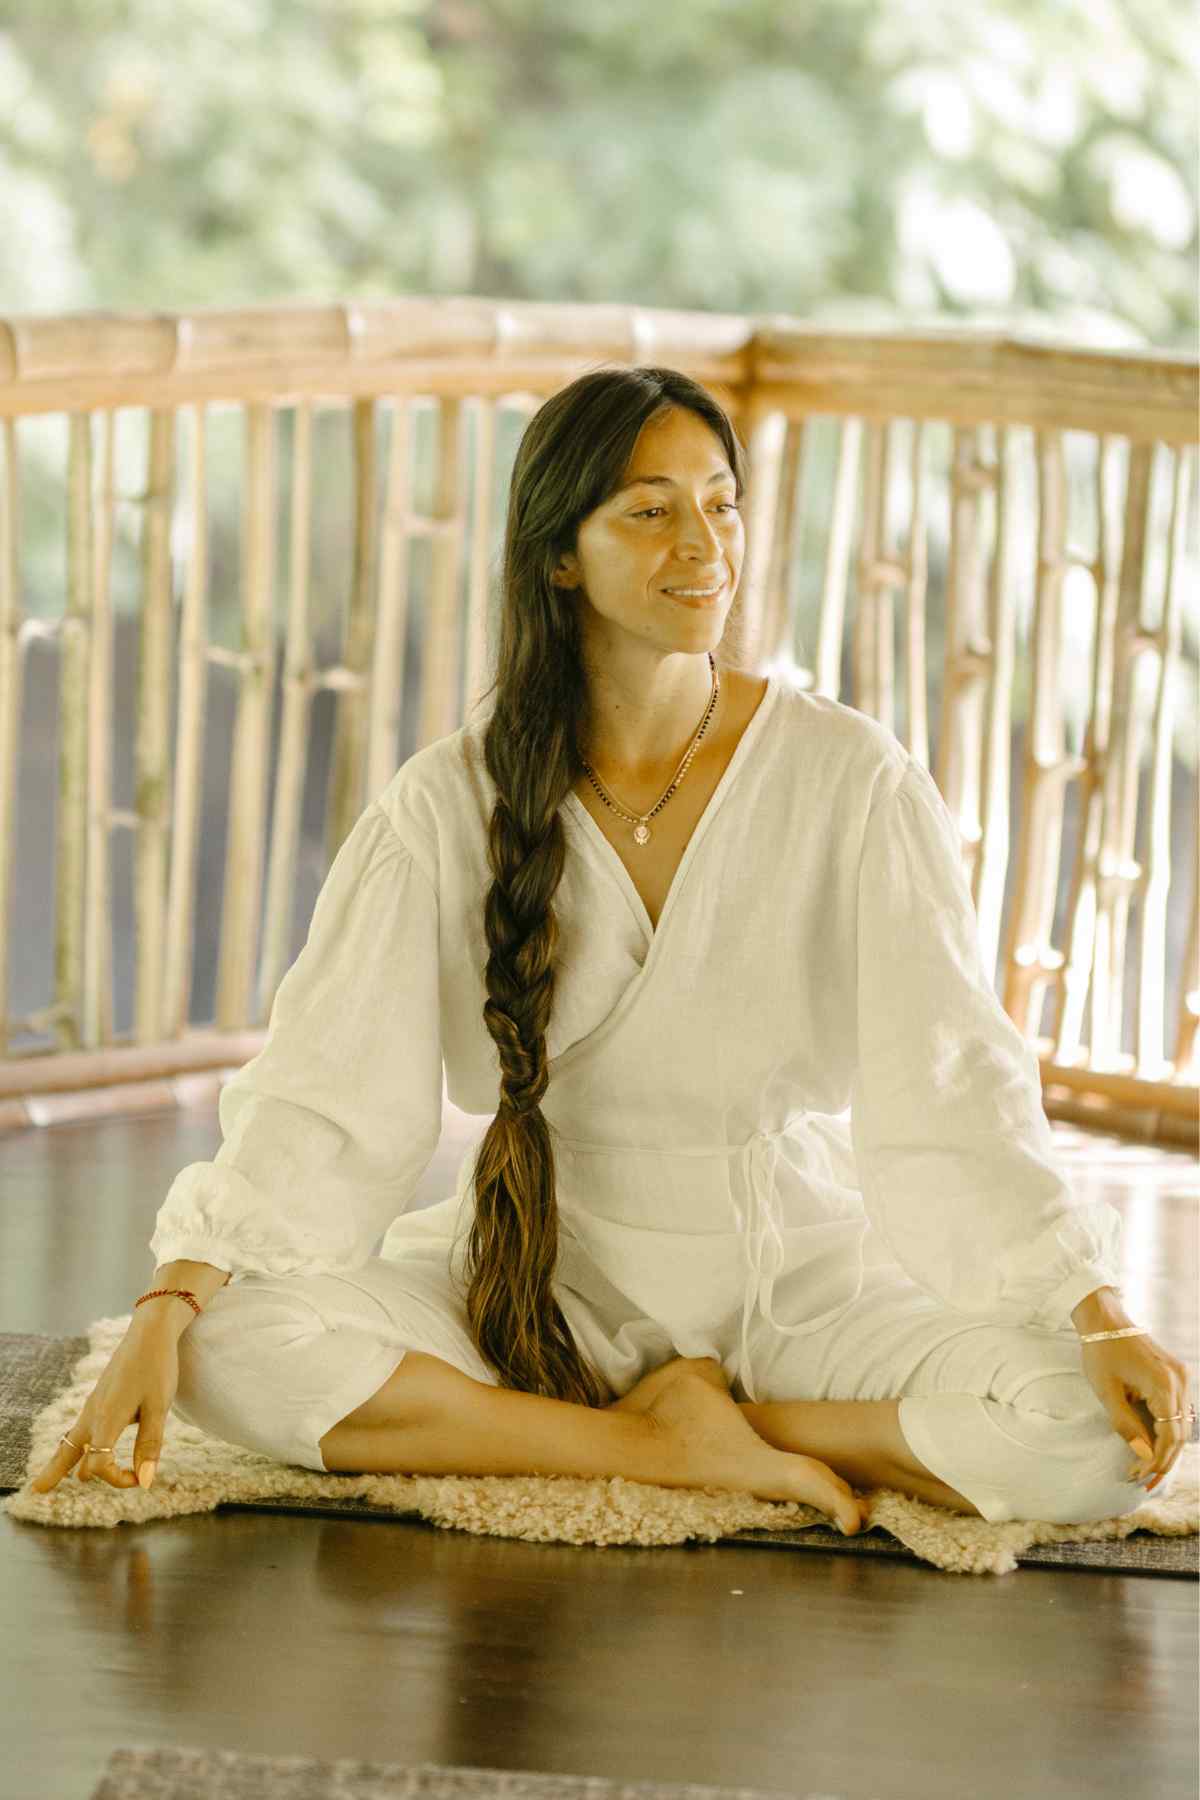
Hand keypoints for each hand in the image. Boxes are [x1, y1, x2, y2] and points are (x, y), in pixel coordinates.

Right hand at [27, 1320, 179, 1492]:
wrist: (150, 1331)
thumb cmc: (157, 1367)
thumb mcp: (159, 1408)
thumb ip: (149, 1445)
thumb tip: (144, 1481)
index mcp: (106, 1418)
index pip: (99, 1464)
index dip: (117, 1478)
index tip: (139, 1478)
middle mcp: (93, 1413)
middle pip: (67, 1451)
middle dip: (55, 1472)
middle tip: (38, 1491)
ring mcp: (93, 1404)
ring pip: (71, 1439)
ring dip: (63, 1460)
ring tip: (51, 1478)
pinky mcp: (99, 1397)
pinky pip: (82, 1427)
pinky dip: (76, 1444)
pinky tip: (82, 1447)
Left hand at [1078, 1330, 1191, 1491]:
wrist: (1104, 1320)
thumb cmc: (1101, 1353)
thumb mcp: (1107, 1392)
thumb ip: (1126, 1425)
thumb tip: (1144, 1457)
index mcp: (1164, 1384)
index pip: (1170, 1436)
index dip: (1157, 1461)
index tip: (1139, 1476)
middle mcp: (1180, 1380)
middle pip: (1181, 1433)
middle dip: (1164, 1460)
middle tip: (1144, 1480)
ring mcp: (1181, 1376)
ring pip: (1182, 1424)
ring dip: (1167, 1448)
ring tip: (1147, 1468)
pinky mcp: (1175, 1375)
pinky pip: (1178, 1410)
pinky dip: (1168, 1430)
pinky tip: (1153, 1445)